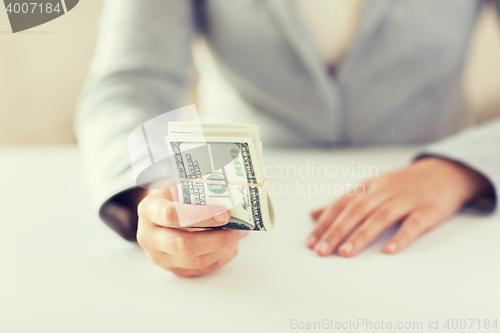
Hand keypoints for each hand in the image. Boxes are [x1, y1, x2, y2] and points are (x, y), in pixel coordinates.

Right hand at [137, 186, 248, 276]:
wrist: (159, 212)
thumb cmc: (174, 194)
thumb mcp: (180, 183)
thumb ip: (200, 187)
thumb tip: (230, 192)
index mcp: (150, 210)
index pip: (172, 216)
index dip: (201, 216)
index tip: (224, 213)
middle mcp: (150, 237)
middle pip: (184, 245)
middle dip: (217, 238)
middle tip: (239, 229)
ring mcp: (160, 257)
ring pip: (196, 261)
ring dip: (223, 249)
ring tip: (239, 235)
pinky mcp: (174, 269)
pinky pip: (202, 269)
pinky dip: (221, 257)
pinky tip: (230, 245)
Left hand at [307, 157, 491, 256]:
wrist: (444, 172)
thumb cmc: (401, 185)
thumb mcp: (369, 189)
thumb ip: (342, 203)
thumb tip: (312, 215)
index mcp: (368, 187)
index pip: (341, 205)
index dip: (324, 223)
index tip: (310, 243)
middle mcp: (384, 190)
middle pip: (356, 211)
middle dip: (336, 231)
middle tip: (321, 251)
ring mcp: (406, 199)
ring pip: (380, 217)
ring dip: (361, 235)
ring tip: (345, 253)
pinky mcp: (428, 210)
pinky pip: (413, 224)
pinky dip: (401, 237)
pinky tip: (389, 251)